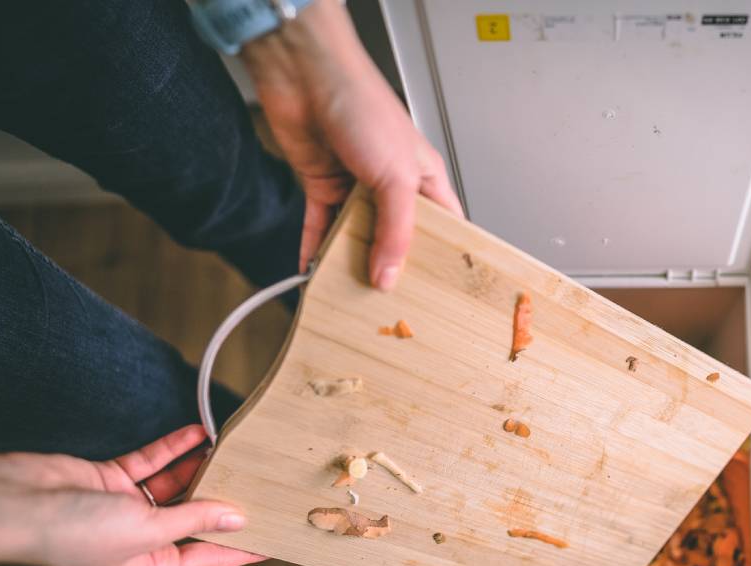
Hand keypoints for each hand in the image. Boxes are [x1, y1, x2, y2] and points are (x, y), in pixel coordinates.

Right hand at [0, 425, 263, 565]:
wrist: (16, 502)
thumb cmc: (74, 531)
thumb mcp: (146, 529)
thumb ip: (193, 518)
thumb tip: (237, 518)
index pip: (208, 558)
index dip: (243, 548)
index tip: (277, 538)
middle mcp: (141, 540)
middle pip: (196, 519)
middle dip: (226, 500)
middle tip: (265, 483)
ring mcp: (126, 508)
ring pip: (177, 486)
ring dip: (204, 468)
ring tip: (239, 452)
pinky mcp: (112, 478)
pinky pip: (153, 463)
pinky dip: (175, 449)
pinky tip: (201, 433)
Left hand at [241, 0, 462, 289]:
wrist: (307, 77)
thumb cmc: (363, 106)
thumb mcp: (395, 178)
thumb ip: (395, 231)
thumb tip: (389, 277)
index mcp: (425, 178)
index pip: (443, 226)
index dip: (442, 256)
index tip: (440, 290)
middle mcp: (392, 185)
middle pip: (396, 237)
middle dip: (392, 267)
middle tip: (390, 303)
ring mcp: (356, 187)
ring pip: (357, 236)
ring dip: (349, 263)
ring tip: (349, 296)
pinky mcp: (322, 184)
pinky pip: (319, 226)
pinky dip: (313, 248)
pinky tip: (310, 272)